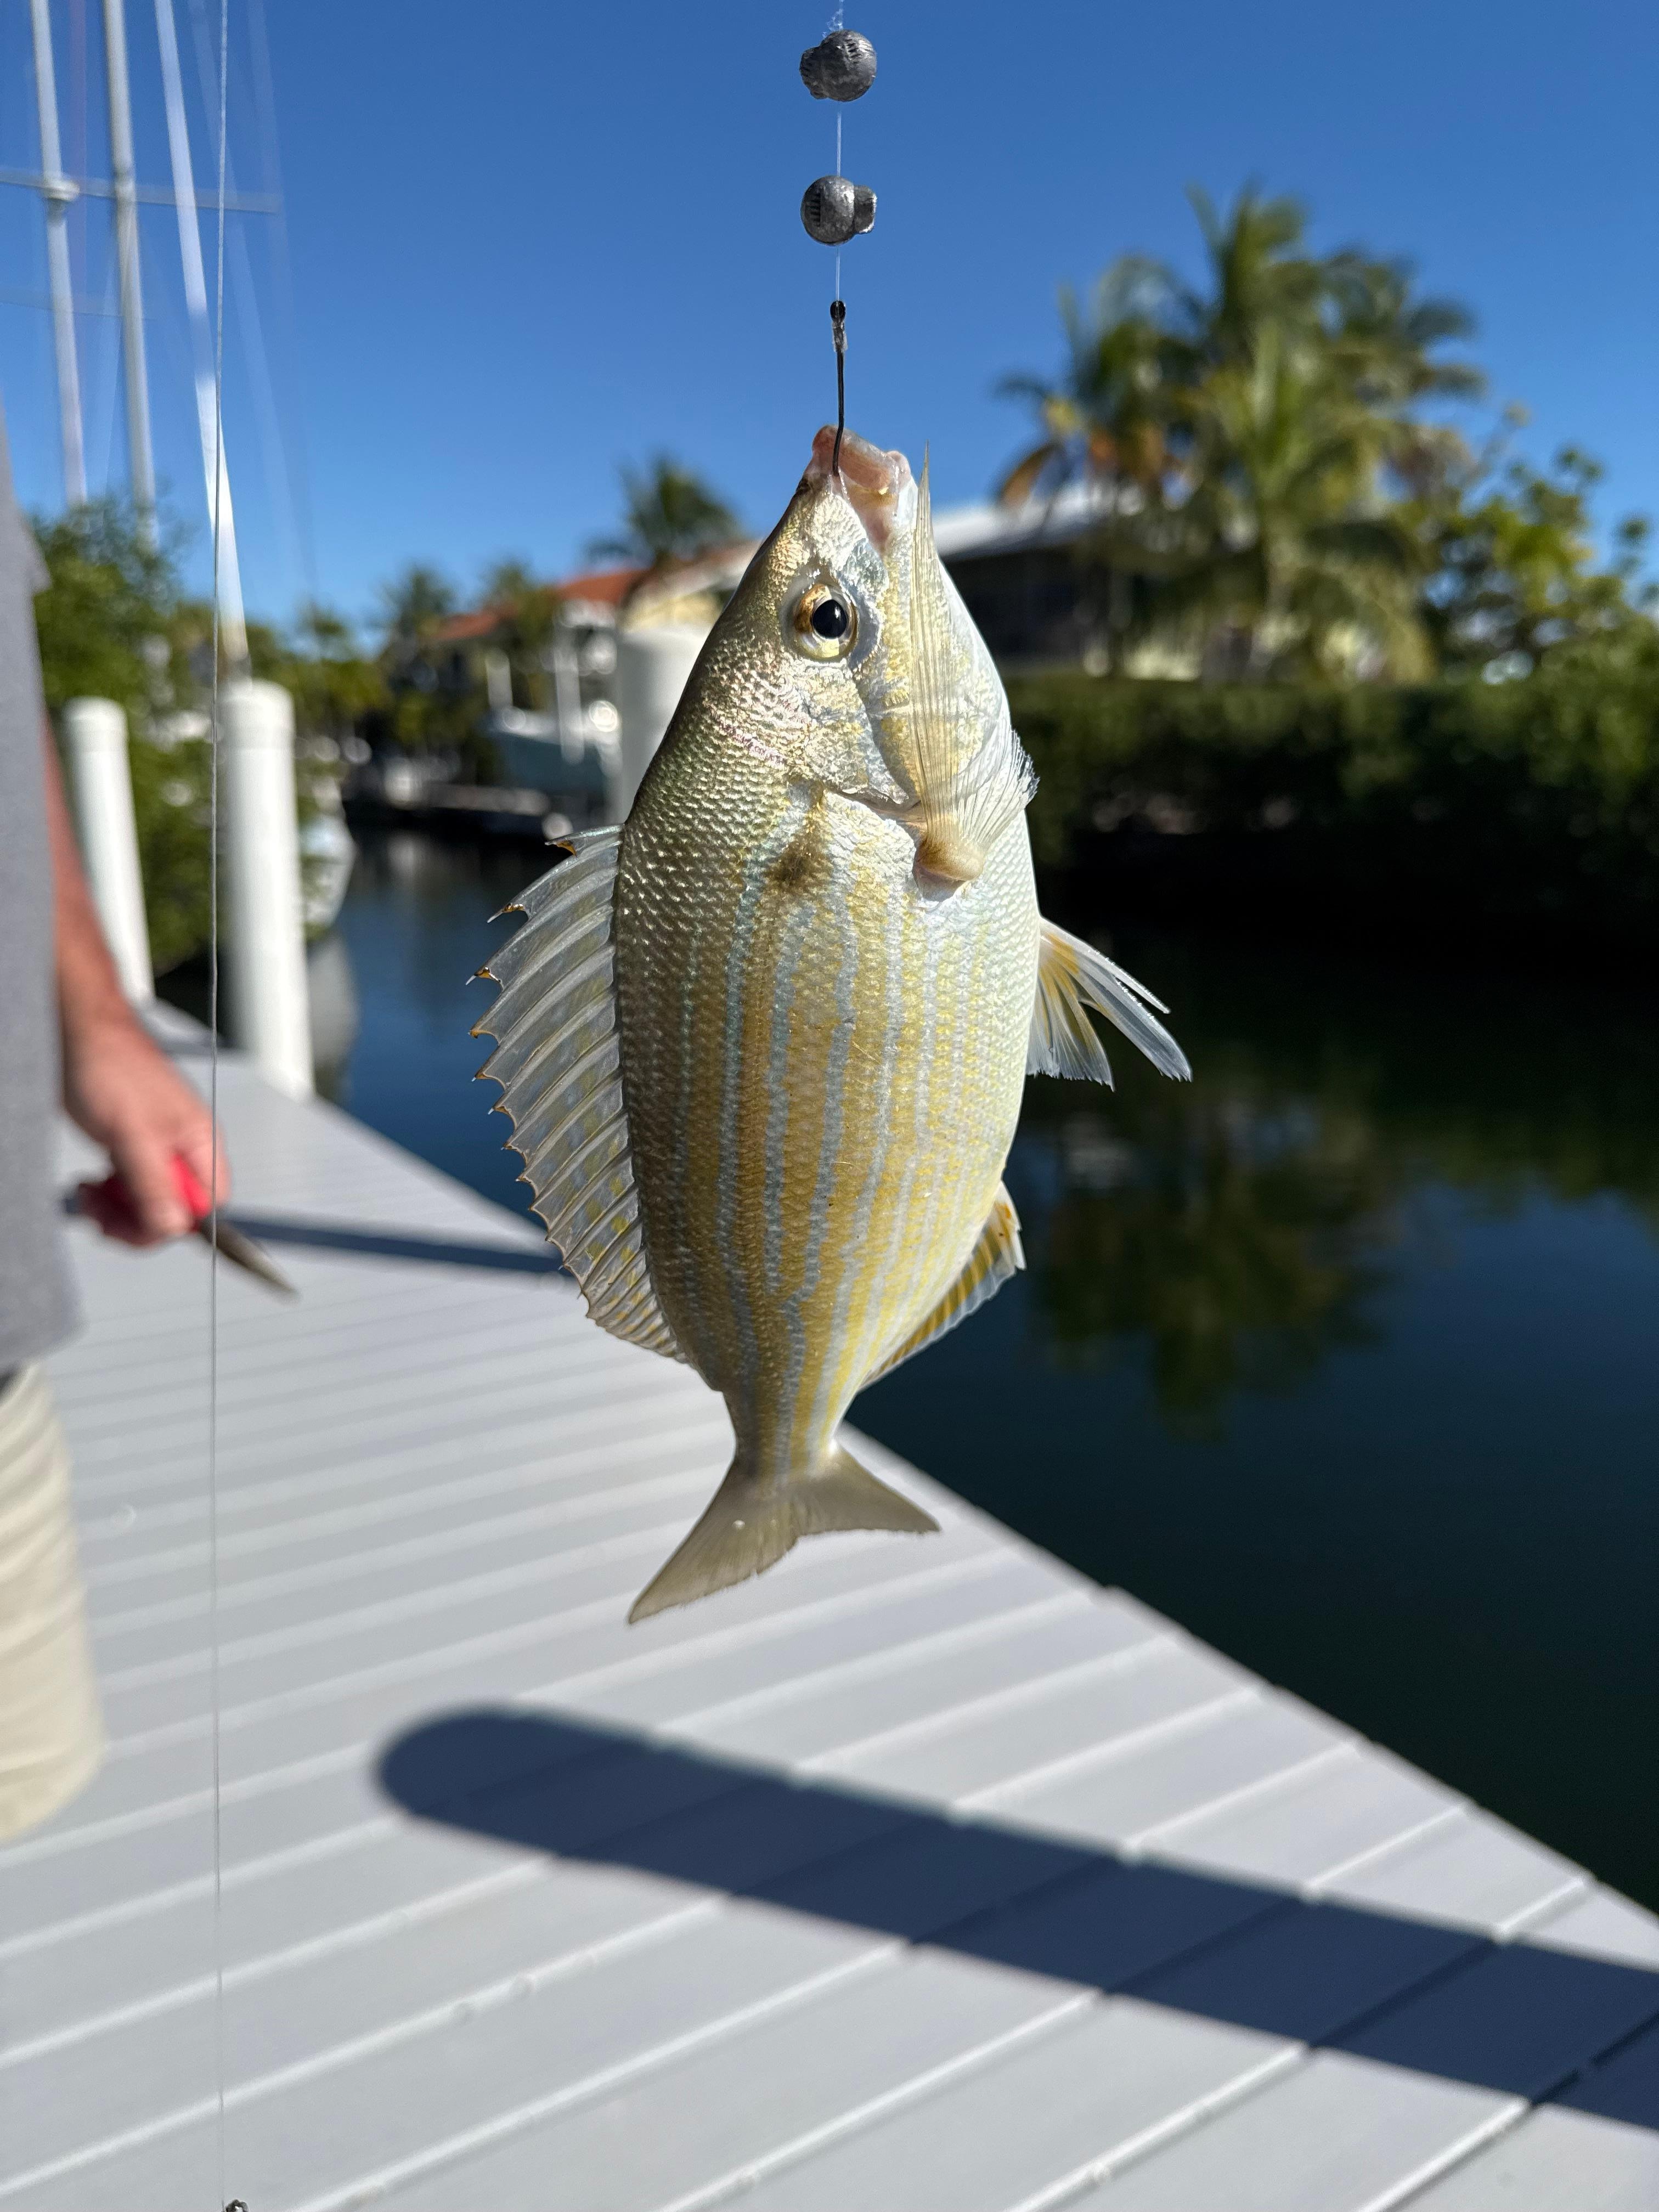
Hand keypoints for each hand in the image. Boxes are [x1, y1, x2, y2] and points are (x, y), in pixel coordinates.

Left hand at [64, 1012, 228, 1246]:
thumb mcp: (133, 1134)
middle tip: (102, 1212)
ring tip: (90, 1193)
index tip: (136, 1224)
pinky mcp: (133, 1150)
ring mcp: (158, 1151)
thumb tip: (172, 1227)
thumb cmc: (112, 1067)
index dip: (173, 1222)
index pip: (208, 1207)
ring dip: (116, 1209)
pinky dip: (107, 1196)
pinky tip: (91, 1183)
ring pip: (148, 1204)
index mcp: (201, 1144)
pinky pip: (129, 1190)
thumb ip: (154, 1182)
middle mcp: (184, 1151)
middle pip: (176, 1211)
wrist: (80, 1035)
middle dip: (136, 1219)